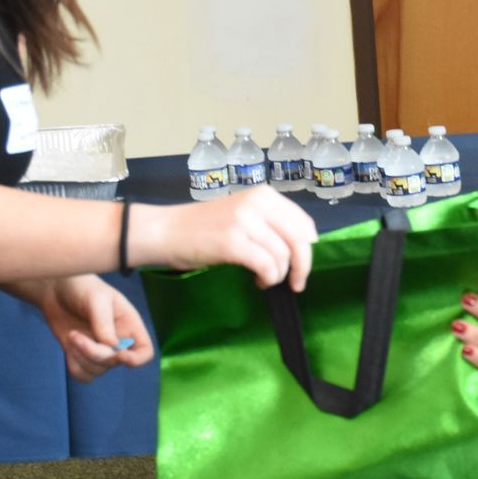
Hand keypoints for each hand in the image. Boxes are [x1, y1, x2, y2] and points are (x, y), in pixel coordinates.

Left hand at [35, 274, 154, 381]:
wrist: (56, 288)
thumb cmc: (82, 287)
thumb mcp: (96, 299)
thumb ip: (104, 322)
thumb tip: (111, 346)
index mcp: (129, 325)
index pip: (144, 351)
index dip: (137, 359)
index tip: (120, 356)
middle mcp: (117, 341)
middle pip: (115, 362)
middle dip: (94, 353)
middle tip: (75, 335)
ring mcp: (99, 350)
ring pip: (98, 371)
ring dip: (81, 358)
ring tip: (71, 335)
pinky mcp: (81, 356)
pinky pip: (83, 375)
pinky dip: (74, 366)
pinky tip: (68, 347)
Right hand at [146, 187, 317, 289]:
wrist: (168, 231)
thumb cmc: (205, 227)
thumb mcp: (243, 214)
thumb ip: (271, 223)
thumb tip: (303, 246)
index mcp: (264, 195)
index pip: (303, 222)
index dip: (309, 247)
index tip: (302, 263)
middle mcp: (257, 204)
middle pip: (299, 240)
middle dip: (302, 266)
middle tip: (297, 283)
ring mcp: (244, 222)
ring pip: (283, 256)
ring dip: (279, 275)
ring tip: (265, 279)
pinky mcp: (232, 242)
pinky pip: (266, 266)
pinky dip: (268, 279)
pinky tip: (258, 281)